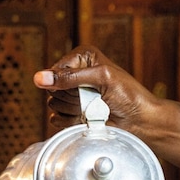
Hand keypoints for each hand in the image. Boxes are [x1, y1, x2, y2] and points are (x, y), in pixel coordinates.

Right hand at [33, 45, 158, 131]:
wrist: (140, 121)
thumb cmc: (129, 96)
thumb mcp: (102, 78)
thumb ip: (70, 77)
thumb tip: (40, 78)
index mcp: (82, 58)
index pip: (55, 70)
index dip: (68, 81)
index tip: (89, 85)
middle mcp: (76, 74)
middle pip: (53, 88)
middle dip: (73, 96)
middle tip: (94, 98)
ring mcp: (73, 95)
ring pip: (53, 104)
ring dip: (75, 109)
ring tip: (94, 108)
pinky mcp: (72, 114)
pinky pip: (56, 119)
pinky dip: (71, 121)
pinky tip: (87, 119)